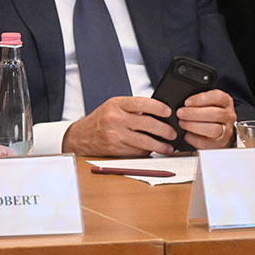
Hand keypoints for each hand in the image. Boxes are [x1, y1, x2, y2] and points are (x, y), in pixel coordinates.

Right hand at [61, 96, 176, 156]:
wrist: (81, 136)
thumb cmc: (101, 119)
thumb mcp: (114, 106)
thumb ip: (133, 108)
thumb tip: (160, 113)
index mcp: (116, 104)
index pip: (141, 103)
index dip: (158, 107)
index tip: (169, 112)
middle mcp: (115, 119)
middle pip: (148, 124)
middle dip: (165, 130)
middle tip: (173, 133)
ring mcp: (115, 135)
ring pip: (145, 141)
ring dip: (161, 145)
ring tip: (168, 146)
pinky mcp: (116, 149)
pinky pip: (138, 151)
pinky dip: (148, 151)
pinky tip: (152, 150)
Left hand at [175, 88, 236, 149]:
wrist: (216, 131)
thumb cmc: (207, 113)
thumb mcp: (205, 102)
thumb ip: (197, 101)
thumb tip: (180, 102)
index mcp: (225, 101)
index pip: (217, 97)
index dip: (201, 99)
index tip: (187, 102)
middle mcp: (229, 115)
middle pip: (215, 114)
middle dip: (194, 113)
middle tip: (180, 113)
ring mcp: (227, 130)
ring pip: (213, 129)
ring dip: (193, 126)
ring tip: (182, 123)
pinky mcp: (220, 143)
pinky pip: (206, 142)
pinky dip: (193, 138)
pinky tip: (187, 134)